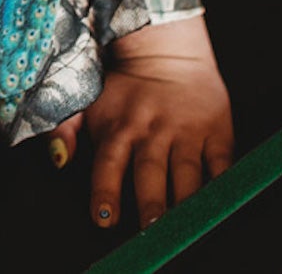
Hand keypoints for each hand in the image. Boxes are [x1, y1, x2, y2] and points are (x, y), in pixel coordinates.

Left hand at [48, 15, 233, 230]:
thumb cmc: (123, 87)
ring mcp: (187, 133)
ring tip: (186, 229)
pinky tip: (222, 205)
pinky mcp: (217, 134)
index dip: (106, 191)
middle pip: (151, 174)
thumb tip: (57, 160)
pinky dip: (224, 186)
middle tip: (152, 231)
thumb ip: (64, 127)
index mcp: (119, 127)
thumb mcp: (88, 100)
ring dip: (186, 203)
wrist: (166, 50)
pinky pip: (223, 164)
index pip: (108, 164)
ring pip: (188, 175)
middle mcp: (152, 132)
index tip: (104, 218)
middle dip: (151, 205)